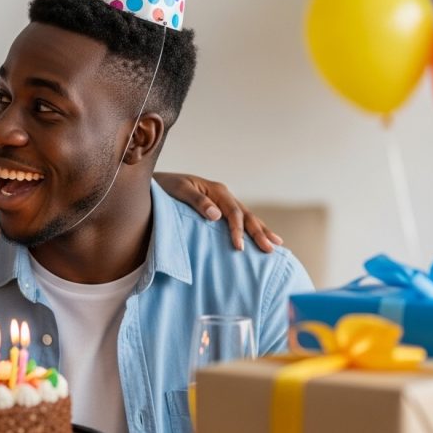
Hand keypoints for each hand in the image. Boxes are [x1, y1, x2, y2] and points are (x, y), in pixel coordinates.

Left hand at [153, 173, 282, 251]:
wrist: (156, 184)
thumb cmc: (165, 187)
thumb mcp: (178, 190)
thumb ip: (197, 201)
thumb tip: (216, 215)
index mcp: (216, 190)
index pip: (233, 212)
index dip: (237, 230)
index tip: (239, 248)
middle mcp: (223, 195)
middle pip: (246, 215)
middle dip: (259, 232)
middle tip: (270, 249)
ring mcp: (223, 202)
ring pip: (247, 217)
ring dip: (261, 231)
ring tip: (277, 244)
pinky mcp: (219, 209)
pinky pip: (239, 220)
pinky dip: (252, 229)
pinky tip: (261, 237)